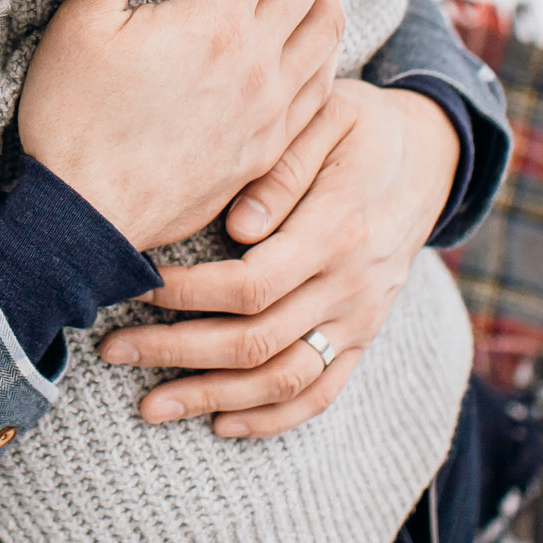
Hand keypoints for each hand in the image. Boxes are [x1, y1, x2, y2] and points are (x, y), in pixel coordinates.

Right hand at [19, 0, 343, 252]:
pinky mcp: (270, 145)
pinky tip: (308, 16)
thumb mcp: (82, 24)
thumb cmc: (69, 119)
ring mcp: (272, 110)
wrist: (85, 222)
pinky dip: (323, 30)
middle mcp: (259, 65)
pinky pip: (322, 76)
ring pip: (328, 23)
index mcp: (215, 26)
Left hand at [97, 76, 459, 437]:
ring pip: (284, 380)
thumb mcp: (326, 119)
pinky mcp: (363, 337)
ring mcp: (360, 319)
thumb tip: (236, 227)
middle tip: (112, 349)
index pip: (252, 283)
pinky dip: (272, 418)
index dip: (188, 295)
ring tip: (149, 405)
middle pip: (257, 341)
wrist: (430, 156)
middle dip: (176, 352)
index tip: (135, 286)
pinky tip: (220, 423)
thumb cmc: (359, 126)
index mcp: (336, 230)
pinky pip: (322, 393)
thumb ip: (281, 171)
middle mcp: (350, 286)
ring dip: (212, 398)